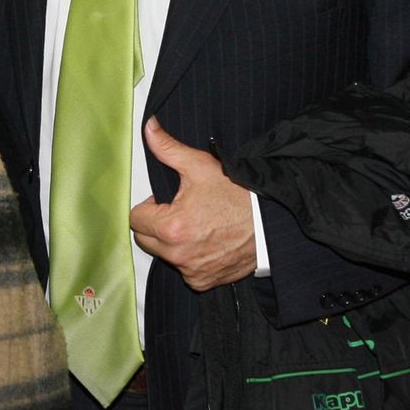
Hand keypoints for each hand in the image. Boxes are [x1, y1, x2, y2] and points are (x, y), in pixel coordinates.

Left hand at [128, 116, 256, 291]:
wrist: (273, 224)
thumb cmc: (240, 196)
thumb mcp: (202, 166)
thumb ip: (169, 149)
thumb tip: (149, 129)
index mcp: (171, 227)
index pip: (136, 219)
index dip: (149, 207)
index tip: (166, 201)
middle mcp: (178, 255)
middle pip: (146, 240)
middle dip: (156, 225)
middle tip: (181, 211)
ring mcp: (191, 271)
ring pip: (164, 255)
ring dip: (173, 243)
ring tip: (197, 225)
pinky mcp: (204, 281)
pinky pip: (184, 270)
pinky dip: (191, 259)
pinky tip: (208, 242)